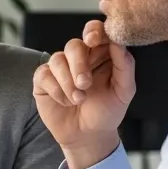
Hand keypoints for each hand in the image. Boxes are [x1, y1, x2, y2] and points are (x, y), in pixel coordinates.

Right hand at [33, 19, 135, 168]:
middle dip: (79, 64)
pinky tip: (66, 102)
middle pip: (74, 45)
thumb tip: (117, 43)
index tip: (93, 40)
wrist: (89, 137)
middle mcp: (79, 58)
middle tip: (85, 84)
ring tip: (78, 99)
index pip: (96, 32)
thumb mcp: (124, 91)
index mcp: (100, 54)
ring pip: (57, 59)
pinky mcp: (43, 80)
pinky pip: (44, 74)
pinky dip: (56, 90)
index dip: (93, 31)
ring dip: (68, 81)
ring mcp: (59, 68)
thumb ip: (124, 65)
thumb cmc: (107, 112)